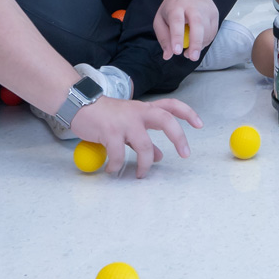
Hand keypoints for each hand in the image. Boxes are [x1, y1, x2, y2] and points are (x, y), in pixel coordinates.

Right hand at [70, 96, 201, 177]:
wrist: (78, 104)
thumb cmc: (105, 116)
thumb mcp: (129, 125)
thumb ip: (145, 139)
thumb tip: (159, 156)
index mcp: (145, 109)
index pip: (171, 105)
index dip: (188, 113)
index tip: (200, 125)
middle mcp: (138, 112)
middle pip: (166, 120)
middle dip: (178, 137)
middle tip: (185, 154)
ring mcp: (124, 122)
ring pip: (144, 145)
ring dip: (145, 164)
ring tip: (141, 174)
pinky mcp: (109, 131)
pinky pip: (118, 153)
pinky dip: (116, 165)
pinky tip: (112, 169)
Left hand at [156, 0, 216, 61]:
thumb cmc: (173, 6)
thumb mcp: (160, 19)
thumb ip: (163, 38)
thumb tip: (168, 55)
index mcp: (176, 7)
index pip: (177, 22)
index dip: (177, 37)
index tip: (177, 51)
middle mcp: (193, 7)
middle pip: (198, 25)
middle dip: (196, 42)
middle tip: (192, 57)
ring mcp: (206, 9)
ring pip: (207, 30)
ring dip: (200, 45)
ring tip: (190, 52)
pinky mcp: (215, 13)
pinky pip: (213, 32)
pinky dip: (206, 41)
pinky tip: (198, 43)